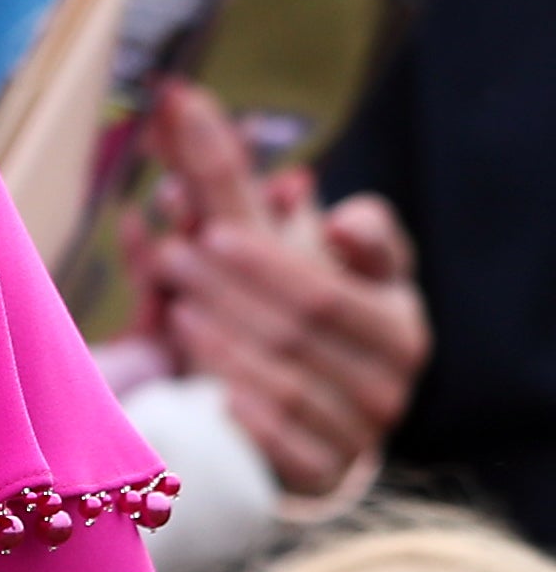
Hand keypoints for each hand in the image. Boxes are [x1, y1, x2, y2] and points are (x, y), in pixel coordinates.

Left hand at [134, 82, 426, 500]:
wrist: (291, 428)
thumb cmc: (282, 318)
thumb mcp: (263, 248)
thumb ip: (224, 180)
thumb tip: (176, 99)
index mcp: (391, 300)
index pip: (359, 262)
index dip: (307, 244)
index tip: (258, 214)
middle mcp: (394, 361)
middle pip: (307, 314)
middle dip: (238, 279)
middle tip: (178, 250)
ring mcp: (366, 423)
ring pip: (292, 376)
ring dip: (228, 338)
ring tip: (178, 302)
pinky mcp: (327, 472)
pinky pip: (288, 443)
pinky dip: (247, 412)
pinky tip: (210, 388)